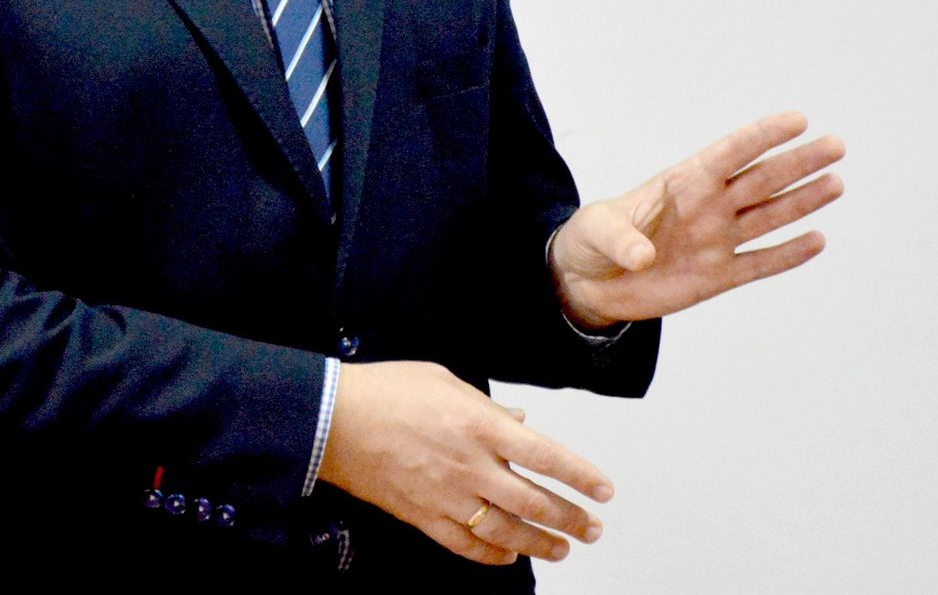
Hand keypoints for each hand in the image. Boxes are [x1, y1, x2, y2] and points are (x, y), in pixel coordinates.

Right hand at [317, 360, 609, 565]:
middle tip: (592, 528)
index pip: (546, 456)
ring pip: (507, 531)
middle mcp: (471, 466)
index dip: (581, 476)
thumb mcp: (444, 380)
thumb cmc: (386, 391)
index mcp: (480, 425)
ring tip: (563, 549)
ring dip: (541, 543)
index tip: (603, 489)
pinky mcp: (424, 517)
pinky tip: (510, 557)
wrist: (334, 421)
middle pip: (535, 501)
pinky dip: (493, 555)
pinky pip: (467, 545)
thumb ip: (486, 406)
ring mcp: (448, 496)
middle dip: (571, 518)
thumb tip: (518, 421)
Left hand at [550, 110, 844, 328]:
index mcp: (681, 183)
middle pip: (761, 180)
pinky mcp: (718, 276)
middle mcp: (707, 206)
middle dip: (797, 162)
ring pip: (769, 216)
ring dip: (803, 201)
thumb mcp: (594, 232)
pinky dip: (788, 255)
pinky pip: (760, 263)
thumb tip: (643, 257)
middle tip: (835, 145)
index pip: (729, 153)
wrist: (590, 283)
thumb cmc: (590, 242)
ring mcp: (716, 240)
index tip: (797, 120)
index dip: (762, 137)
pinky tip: (817, 241)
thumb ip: (619, 240)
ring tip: (836, 182)